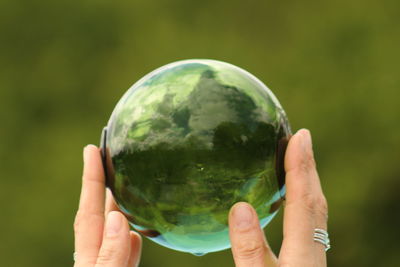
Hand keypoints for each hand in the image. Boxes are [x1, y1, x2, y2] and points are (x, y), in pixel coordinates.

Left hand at [73, 145, 141, 266]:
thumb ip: (110, 255)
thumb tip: (117, 218)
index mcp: (88, 261)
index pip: (90, 211)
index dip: (91, 178)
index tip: (91, 150)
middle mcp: (97, 261)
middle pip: (100, 217)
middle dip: (103, 185)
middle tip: (110, 158)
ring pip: (115, 235)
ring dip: (120, 209)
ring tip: (127, 187)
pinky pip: (125, 255)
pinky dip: (130, 242)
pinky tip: (137, 234)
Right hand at [228, 129, 327, 266]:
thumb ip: (249, 249)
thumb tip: (240, 208)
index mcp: (302, 256)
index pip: (303, 201)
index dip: (300, 166)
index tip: (299, 136)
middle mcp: (313, 253)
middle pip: (315, 202)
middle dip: (308, 167)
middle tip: (301, 137)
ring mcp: (312, 258)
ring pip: (315, 212)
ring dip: (307, 181)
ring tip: (296, 160)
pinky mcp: (306, 263)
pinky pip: (309, 222)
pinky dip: (302, 200)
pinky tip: (289, 200)